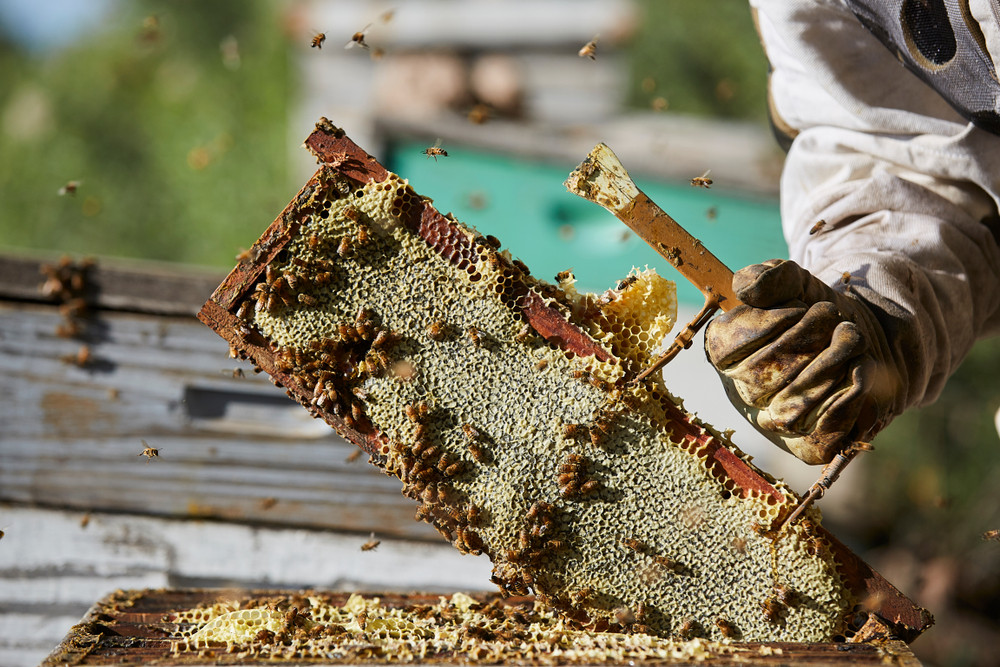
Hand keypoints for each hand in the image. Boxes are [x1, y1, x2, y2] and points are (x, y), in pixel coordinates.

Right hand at [704, 260, 901, 463]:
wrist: (872, 341)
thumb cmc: (822, 314)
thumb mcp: (798, 285)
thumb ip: (770, 277)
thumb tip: (745, 288)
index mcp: (727, 354)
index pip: (725, 347)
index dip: (767, 325)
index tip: (802, 306)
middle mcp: (743, 394)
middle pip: (761, 376)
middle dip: (807, 340)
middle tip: (837, 320)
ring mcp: (774, 424)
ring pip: (791, 405)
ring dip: (832, 363)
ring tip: (853, 338)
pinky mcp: (809, 447)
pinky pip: (818, 437)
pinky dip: (847, 399)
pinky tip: (861, 370)